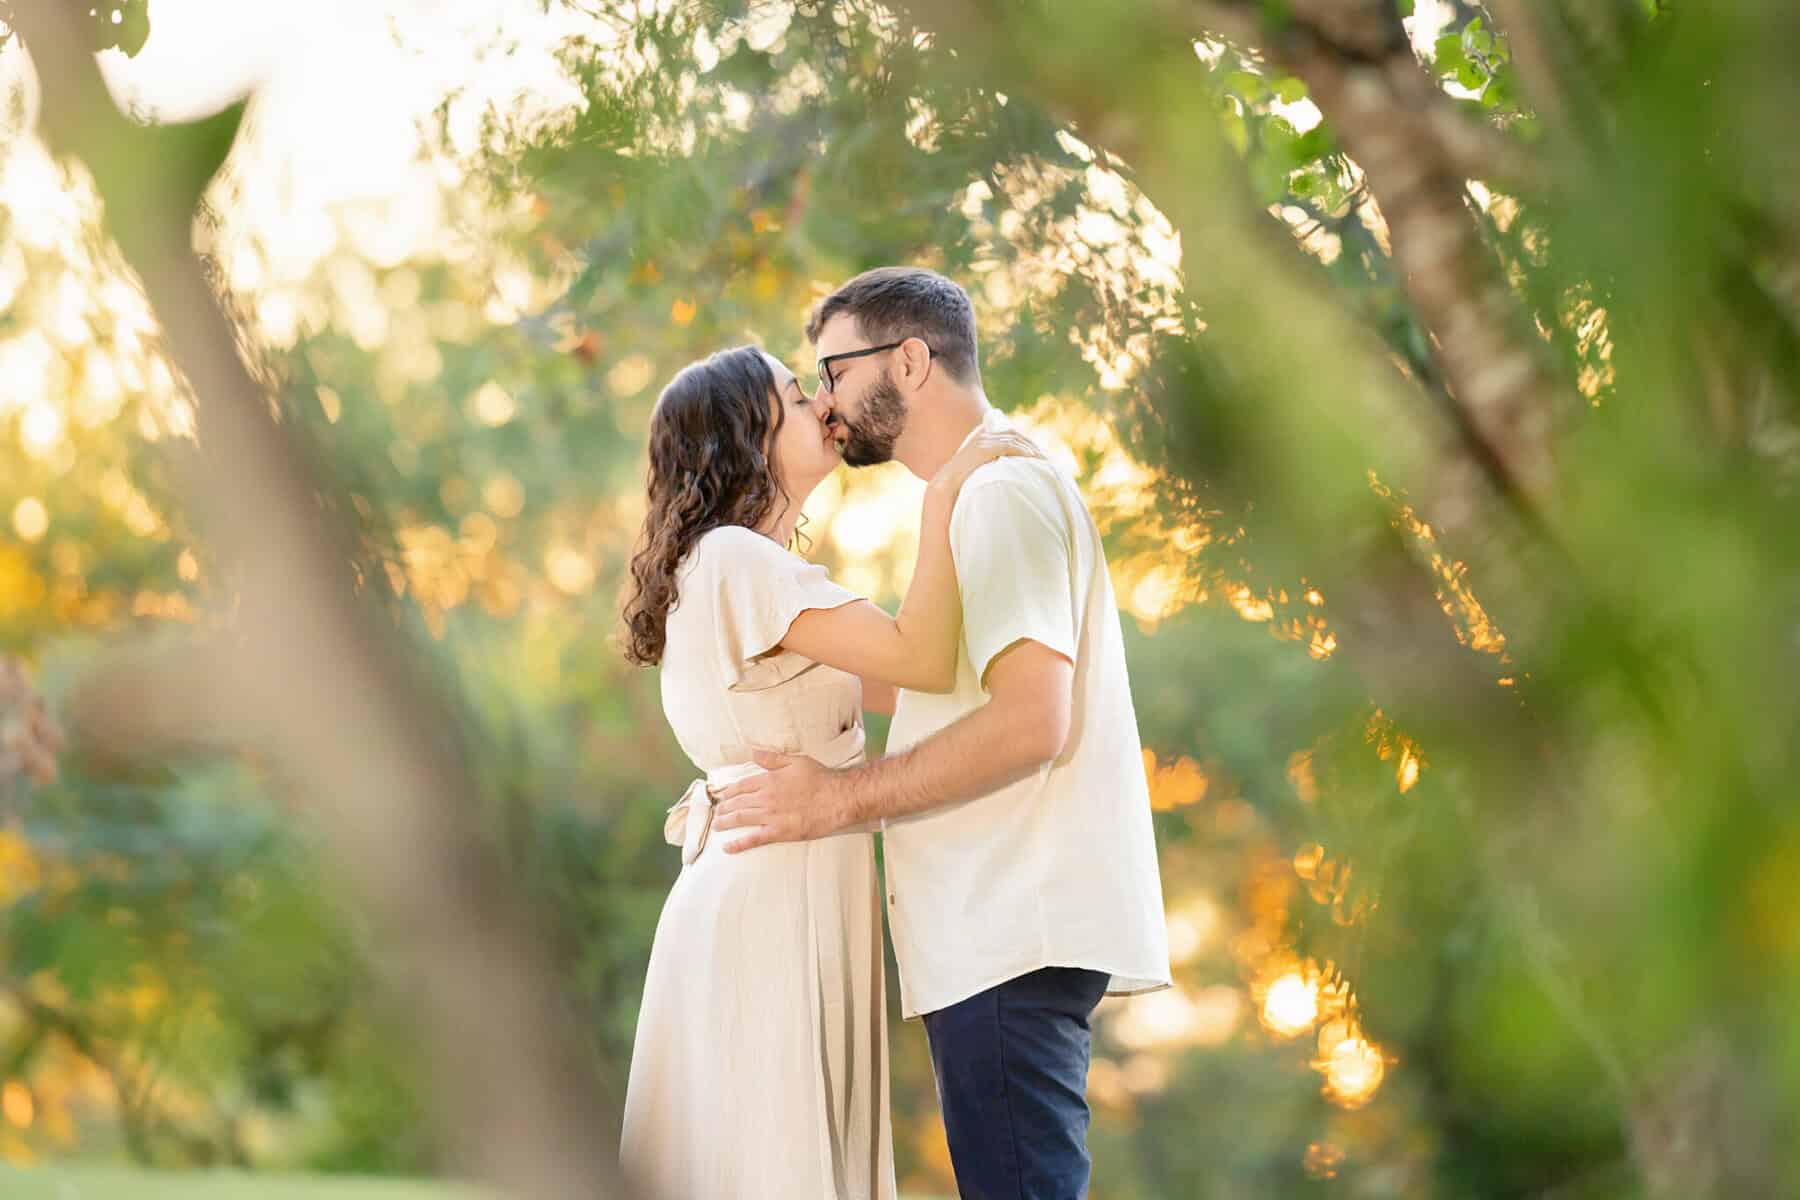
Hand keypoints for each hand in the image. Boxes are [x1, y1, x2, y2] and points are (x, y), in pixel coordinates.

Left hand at [710, 749, 850, 852]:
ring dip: (725, 822)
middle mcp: (765, 798)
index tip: (722, 795)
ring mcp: (770, 816)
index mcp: (768, 780)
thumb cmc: (820, 779)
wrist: (837, 799)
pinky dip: (738, 844)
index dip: (729, 791)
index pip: (741, 786)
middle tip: (717, 812)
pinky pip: (753, 839)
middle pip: (737, 803)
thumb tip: (753, 753)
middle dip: (724, 808)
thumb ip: (772, 758)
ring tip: (717, 825)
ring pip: (740, 819)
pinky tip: (727, 847)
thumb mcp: (796, 761)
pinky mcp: (779, 833)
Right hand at [930, 427, 1043, 497]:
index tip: (1037, 453)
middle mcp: (982, 435)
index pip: (1009, 433)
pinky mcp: (983, 449)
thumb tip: (1007, 471)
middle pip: (1014, 434)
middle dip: (1031, 445)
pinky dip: (1021, 451)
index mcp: (981, 436)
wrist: (944, 488)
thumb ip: (990, 464)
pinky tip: (1032, 459)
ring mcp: (982, 441)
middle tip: (1045, 458)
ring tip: (1043, 461)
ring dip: (1030, 449)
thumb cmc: (960, 484)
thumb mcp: (977, 469)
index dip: (1025, 441)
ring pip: (1013, 440)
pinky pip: (1008, 447)